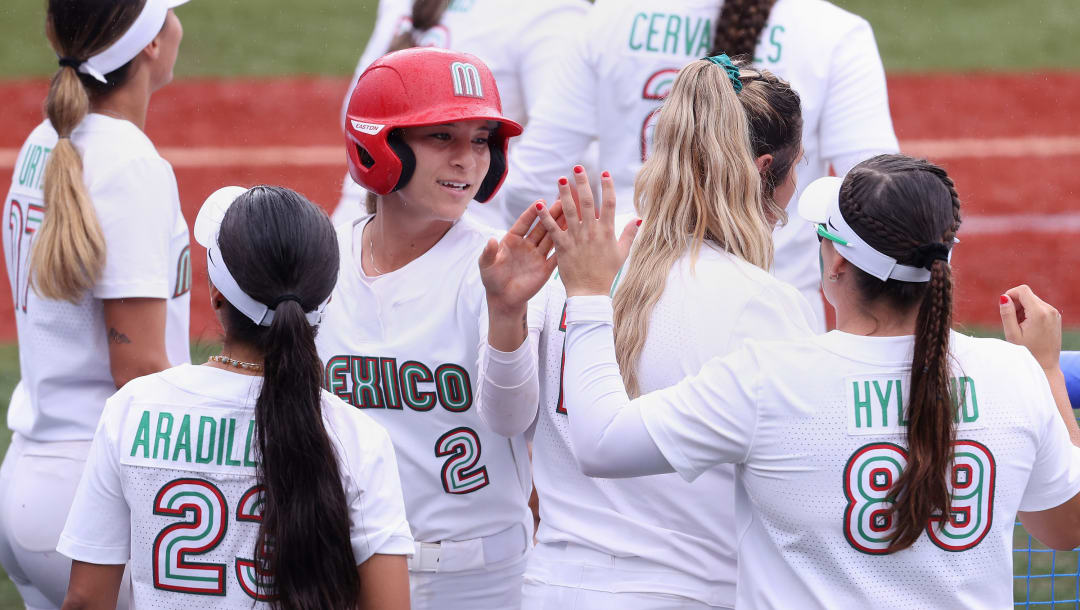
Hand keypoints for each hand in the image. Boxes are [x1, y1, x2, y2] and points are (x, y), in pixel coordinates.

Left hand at [479, 200, 562, 313]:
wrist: (503, 299)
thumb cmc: (492, 279)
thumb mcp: (486, 265)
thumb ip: (489, 253)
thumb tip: (491, 240)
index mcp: (513, 239)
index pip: (524, 222)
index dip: (532, 212)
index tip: (541, 202)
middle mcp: (527, 244)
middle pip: (541, 227)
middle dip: (551, 214)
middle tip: (563, 202)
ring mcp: (537, 255)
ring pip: (551, 238)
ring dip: (561, 227)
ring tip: (573, 215)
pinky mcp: (545, 268)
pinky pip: (556, 256)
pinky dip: (564, 247)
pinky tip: (574, 238)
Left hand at [536, 167, 639, 296]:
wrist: (590, 292)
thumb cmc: (607, 273)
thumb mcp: (622, 253)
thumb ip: (629, 234)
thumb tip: (639, 219)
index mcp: (607, 231)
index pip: (608, 203)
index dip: (607, 187)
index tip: (604, 173)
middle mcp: (591, 231)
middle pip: (587, 201)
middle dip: (582, 183)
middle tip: (577, 168)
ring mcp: (576, 238)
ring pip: (569, 210)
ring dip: (564, 193)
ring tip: (560, 179)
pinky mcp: (562, 246)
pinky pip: (552, 229)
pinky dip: (545, 216)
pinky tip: (539, 204)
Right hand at [1001, 285, 1061, 370]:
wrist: (1046, 365)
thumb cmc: (1027, 351)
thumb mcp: (1012, 333)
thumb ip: (1007, 313)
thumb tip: (1004, 297)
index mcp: (1039, 313)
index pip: (1023, 290)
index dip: (1010, 294)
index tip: (1004, 308)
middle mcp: (1049, 310)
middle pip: (1027, 295)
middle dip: (1016, 304)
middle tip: (1012, 322)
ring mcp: (1054, 313)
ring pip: (1033, 301)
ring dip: (1023, 309)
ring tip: (1020, 326)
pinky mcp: (1055, 317)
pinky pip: (1039, 307)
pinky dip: (1030, 313)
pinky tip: (1028, 327)